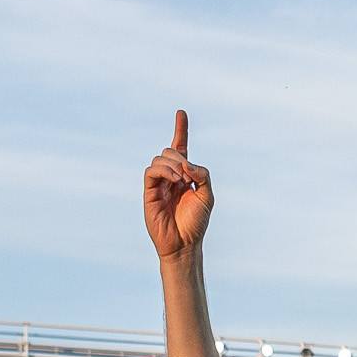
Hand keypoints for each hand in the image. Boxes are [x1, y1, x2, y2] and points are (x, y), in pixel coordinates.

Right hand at [142, 111, 212, 260]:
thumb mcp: (207, 196)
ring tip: (182, 181)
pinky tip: (175, 180)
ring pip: (160, 159)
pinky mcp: (149, 192)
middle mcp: (170, 176)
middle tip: (189, 176)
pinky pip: (151, 171)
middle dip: (180, 157)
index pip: (180, 147)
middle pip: (169, 151)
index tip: (181, 112)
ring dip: (173, 165)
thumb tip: (188, 163)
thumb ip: (203, 175)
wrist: (184, 243)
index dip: (180, 130)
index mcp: (184, 175)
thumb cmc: (196, 223)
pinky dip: (164, 170)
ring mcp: (158, 184)